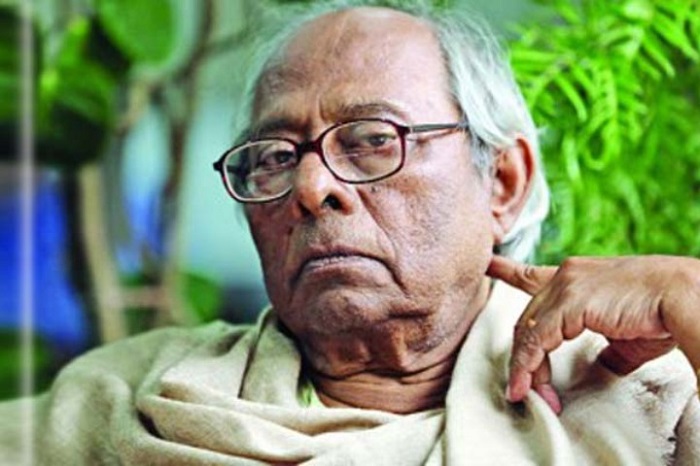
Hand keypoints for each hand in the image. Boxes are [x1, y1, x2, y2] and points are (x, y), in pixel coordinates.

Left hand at [486, 255, 699, 413]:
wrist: (683, 297)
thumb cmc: (660, 314)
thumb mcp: (625, 334)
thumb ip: (605, 348)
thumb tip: (599, 366)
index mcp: (576, 276)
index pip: (532, 275)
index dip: (508, 271)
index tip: (489, 263)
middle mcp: (565, 275)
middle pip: (528, 320)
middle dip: (524, 358)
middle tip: (522, 387)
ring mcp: (564, 285)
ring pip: (528, 332)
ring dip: (525, 368)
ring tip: (523, 394)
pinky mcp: (568, 303)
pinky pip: (536, 341)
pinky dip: (528, 367)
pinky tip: (526, 386)